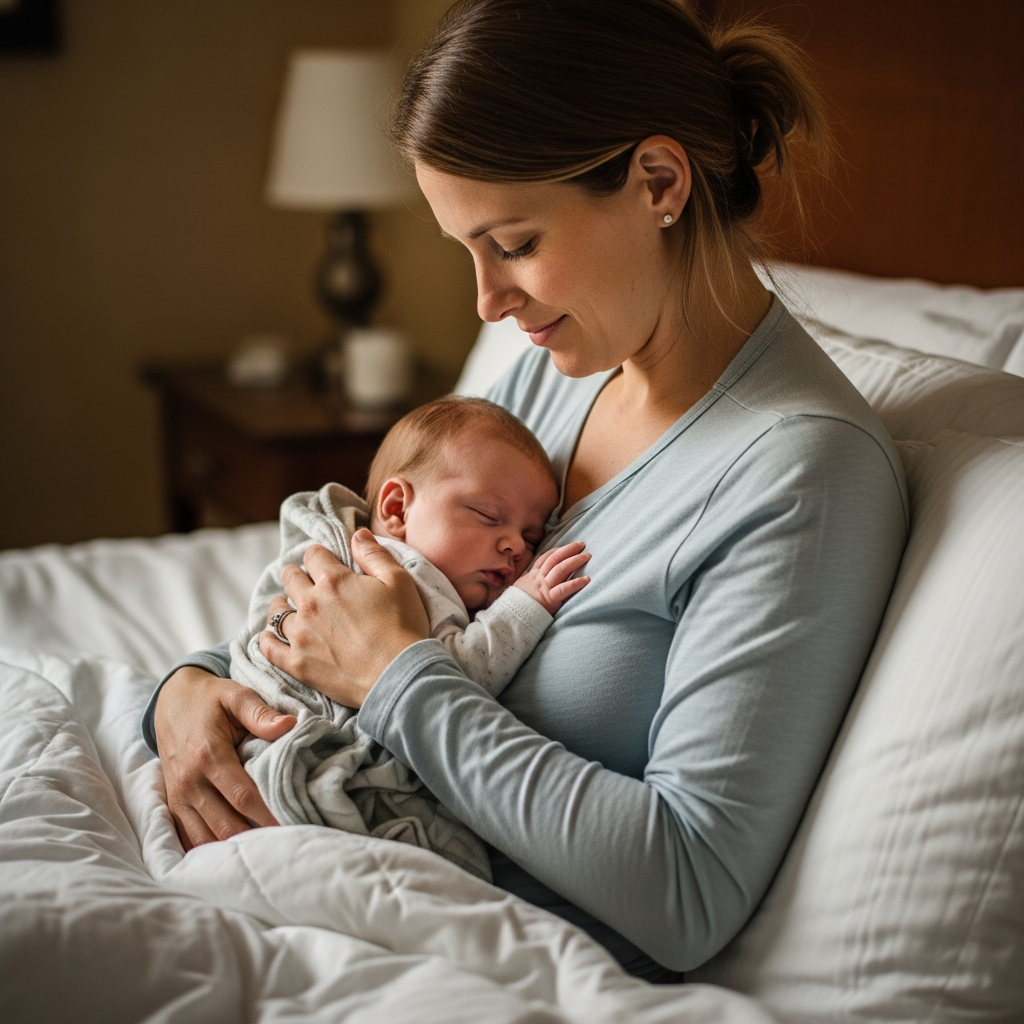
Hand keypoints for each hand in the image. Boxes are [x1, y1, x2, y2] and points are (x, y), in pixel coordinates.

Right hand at [154, 665, 296, 849]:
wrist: (170, 701)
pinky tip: (236, 852)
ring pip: (207, 838)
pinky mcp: (173, 804)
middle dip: (258, 839)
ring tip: (267, 851)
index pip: (244, 796)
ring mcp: (178, 796)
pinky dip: (212, 848)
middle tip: (289, 844)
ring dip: (235, 848)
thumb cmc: (210, 699)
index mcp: (208, 755)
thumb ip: (261, 713)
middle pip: (227, 824)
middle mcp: (189, 781)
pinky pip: (189, 838)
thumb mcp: (236, 696)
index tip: (296, 824)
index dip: (270, 814)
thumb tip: (290, 725)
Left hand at [259, 531, 430, 707]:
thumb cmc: (403, 626)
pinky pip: (269, 647)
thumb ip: (374, 554)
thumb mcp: (399, 581)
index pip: (314, 555)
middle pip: (290, 578)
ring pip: (277, 611)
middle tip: (303, 581)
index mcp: (334, 579)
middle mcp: (310, 603)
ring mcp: (301, 634)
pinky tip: (269, 636)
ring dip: (281, 604)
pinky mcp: (297, 663)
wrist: (398, 674)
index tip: (324, 563)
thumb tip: (357, 534)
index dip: (319, 556)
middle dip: (296, 575)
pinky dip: (266, 639)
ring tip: (285, 606)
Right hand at [513, 540, 590, 613]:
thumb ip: (529, 583)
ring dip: (575, 561)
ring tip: (587, 556)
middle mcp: (538, 578)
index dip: (557, 550)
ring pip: (561, 569)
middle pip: (555, 559)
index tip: (567, 546)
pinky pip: (564, 589)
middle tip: (581, 545)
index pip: (545, 558)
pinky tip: (586, 579)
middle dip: (569, 550)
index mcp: (532, 576)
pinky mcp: (549, 599)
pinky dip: (576, 583)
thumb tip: (535, 581)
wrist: (510, 617)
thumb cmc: (515, 606)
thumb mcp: (520, 589)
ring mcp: (544, 587)